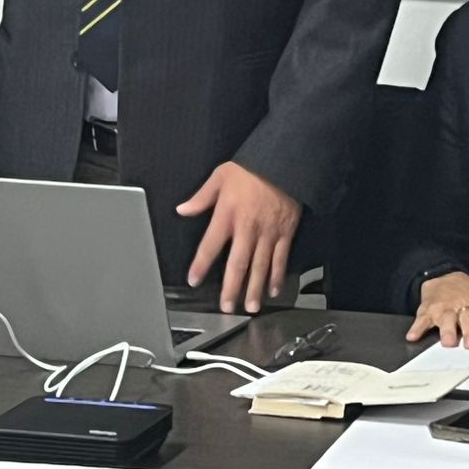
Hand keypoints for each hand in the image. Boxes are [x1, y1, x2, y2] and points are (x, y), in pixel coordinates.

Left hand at [178, 161, 300, 313]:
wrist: (284, 161)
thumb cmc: (251, 169)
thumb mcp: (220, 176)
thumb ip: (201, 197)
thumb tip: (182, 210)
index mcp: (228, 215)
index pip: (210, 245)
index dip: (201, 265)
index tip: (194, 280)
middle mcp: (247, 228)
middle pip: (237, 264)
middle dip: (231, 288)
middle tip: (227, 307)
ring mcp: (268, 233)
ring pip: (260, 266)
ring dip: (254, 289)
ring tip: (250, 307)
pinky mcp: (285, 233)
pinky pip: (281, 258)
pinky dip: (277, 276)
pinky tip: (272, 290)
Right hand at [405, 271, 468, 348]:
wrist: (445, 279)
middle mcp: (463, 303)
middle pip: (468, 317)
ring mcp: (444, 307)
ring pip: (446, 319)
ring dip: (446, 330)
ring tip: (448, 343)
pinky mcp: (428, 311)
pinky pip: (421, 319)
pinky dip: (417, 328)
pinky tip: (413, 337)